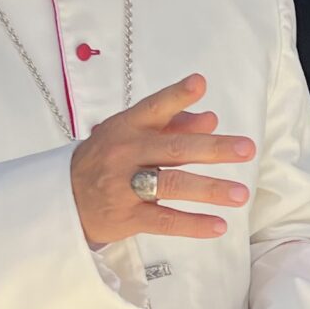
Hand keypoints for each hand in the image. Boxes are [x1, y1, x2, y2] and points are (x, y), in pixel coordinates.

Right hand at [72, 74, 257, 247]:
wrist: (63, 198)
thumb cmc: (106, 161)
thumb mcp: (130, 136)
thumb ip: (171, 125)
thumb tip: (211, 118)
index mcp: (126, 127)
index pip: (153, 108)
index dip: (175, 96)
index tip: (199, 84)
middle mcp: (125, 153)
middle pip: (174, 149)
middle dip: (213, 149)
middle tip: (246, 149)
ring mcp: (124, 186)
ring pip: (172, 185)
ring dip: (210, 189)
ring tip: (240, 194)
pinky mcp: (126, 217)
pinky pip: (165, 221)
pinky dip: (193, 224)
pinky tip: (219, 225)